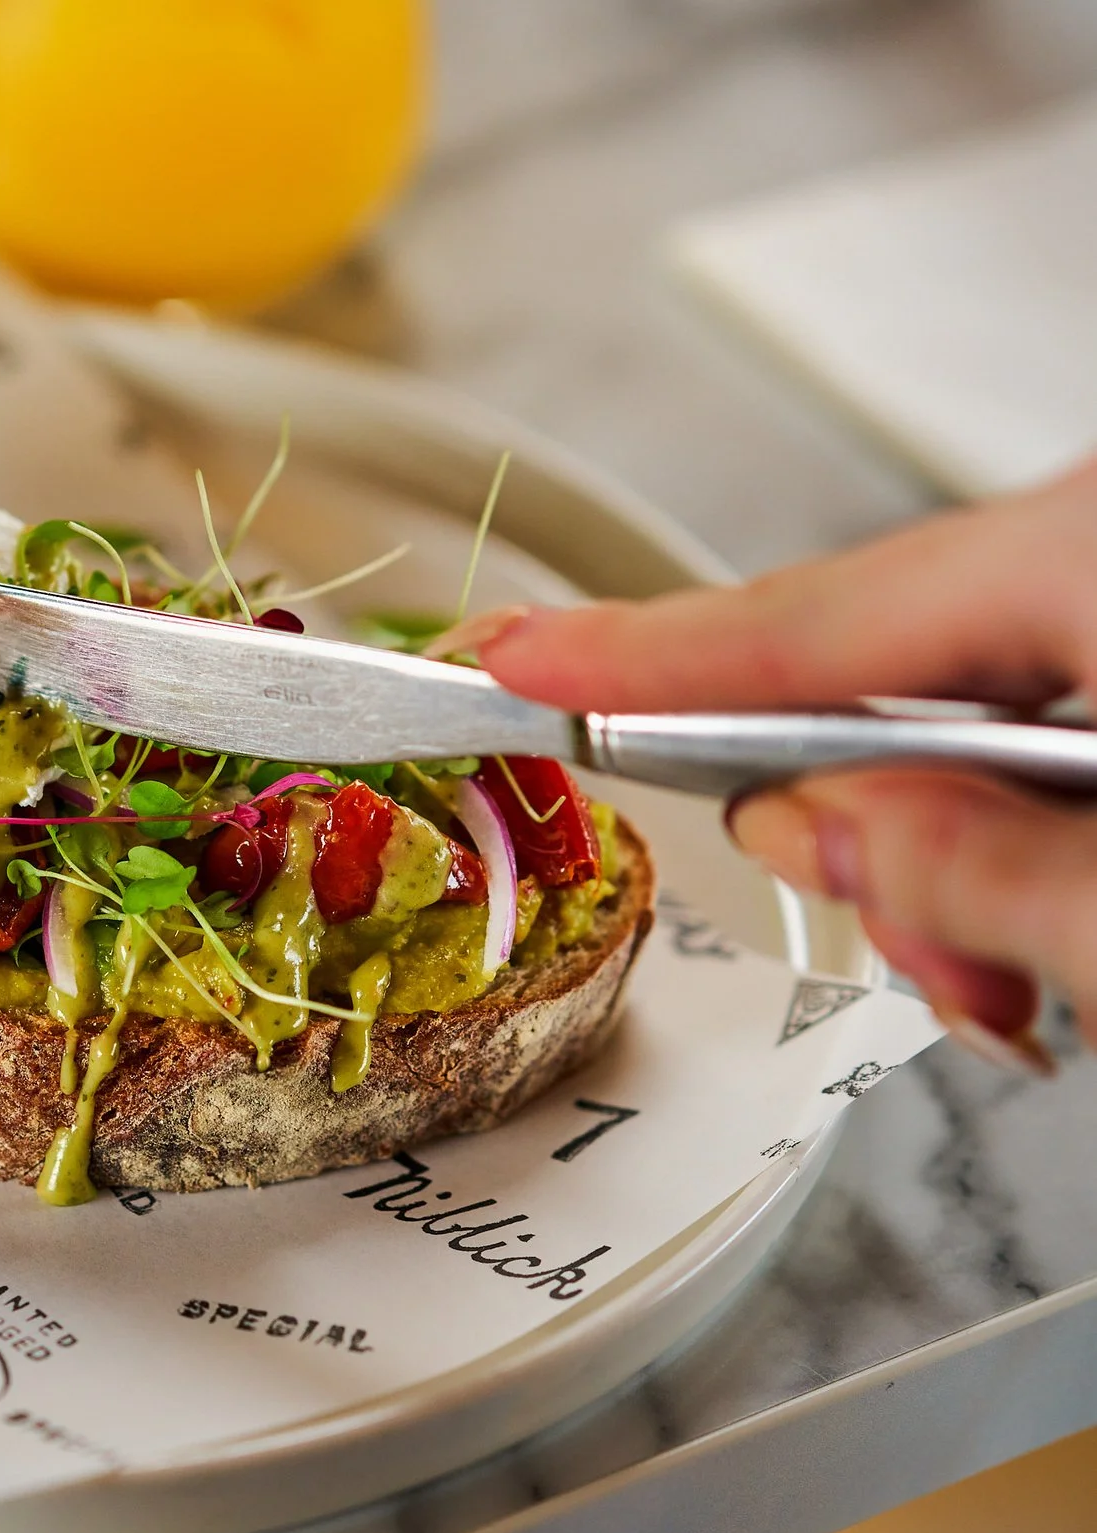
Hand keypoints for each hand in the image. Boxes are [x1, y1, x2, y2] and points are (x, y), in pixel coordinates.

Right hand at [472, 459, 1096, 1072]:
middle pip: (892, 663)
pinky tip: (1075, 905)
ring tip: (1043, 969)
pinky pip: (1055, 689)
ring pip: (975, 693)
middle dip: (877, 823)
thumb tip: (807, 825)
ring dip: (976, 842)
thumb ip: (956, 870)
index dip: (635, 658)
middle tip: (928, 948)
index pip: (804, 619)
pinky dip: (1035, 807)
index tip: (507, 660)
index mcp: (1090, 550)